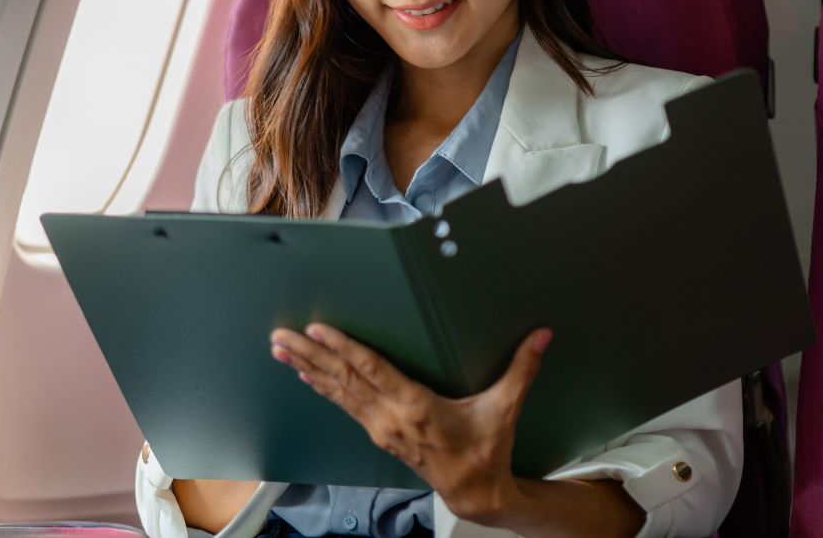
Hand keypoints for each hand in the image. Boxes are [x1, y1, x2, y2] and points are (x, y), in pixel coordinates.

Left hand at [269, 321, 551, 525]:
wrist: (475, 492)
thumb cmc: (486, 450)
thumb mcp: (504, 408)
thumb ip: (522, 369)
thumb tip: (542, 335)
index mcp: (416, 406)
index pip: (372, 370)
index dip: (344, 348)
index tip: (318, 330)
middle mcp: (391, 417)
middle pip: (344, 379)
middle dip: (310, 355)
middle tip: (280, 335)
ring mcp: (381, 428)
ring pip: (338, 392)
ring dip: (308, 369)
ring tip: (282, 350)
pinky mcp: (380, 434)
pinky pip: (346, 406)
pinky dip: (325, 388)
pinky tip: (308, 376)